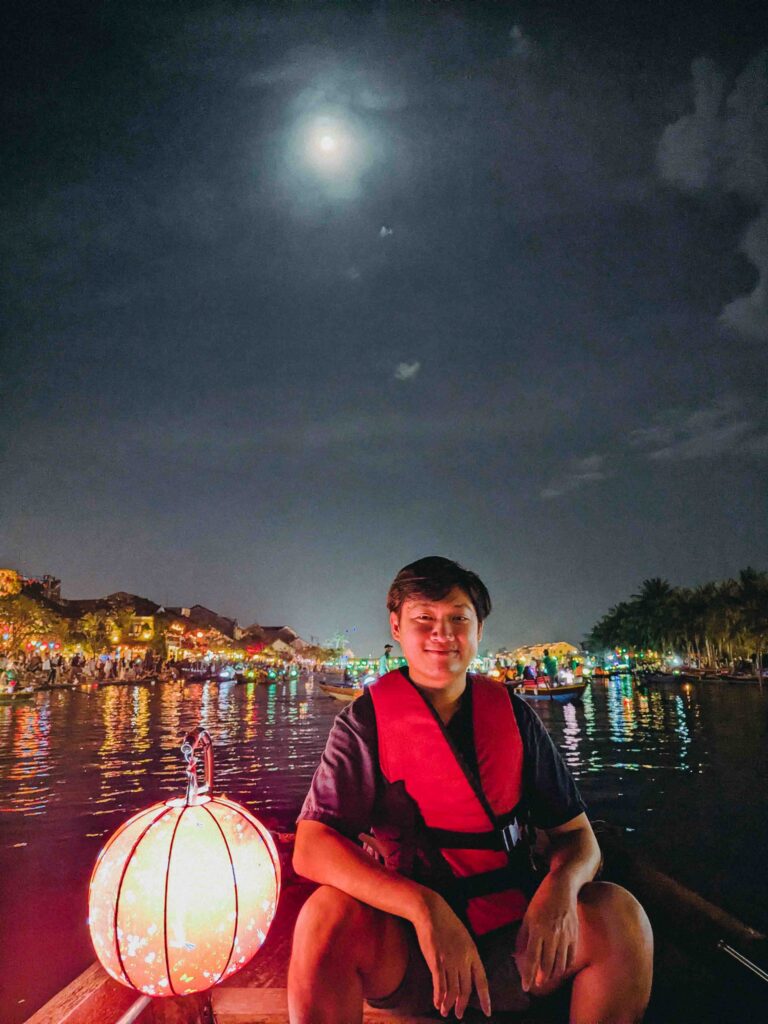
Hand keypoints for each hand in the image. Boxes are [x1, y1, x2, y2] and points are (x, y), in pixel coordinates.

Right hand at [412, 891, 490, 1018]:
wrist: (431, 911)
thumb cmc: (446, 922)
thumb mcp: (463, 937)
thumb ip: (466, 955)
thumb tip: (466, 971)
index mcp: (473, 952)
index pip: (482, 980)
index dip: (485, 998)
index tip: (487, 1012)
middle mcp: (463, 959)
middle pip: (466, 989)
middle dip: (462, 1005)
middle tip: (459, 1015)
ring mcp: (450, 960)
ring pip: (452, 990)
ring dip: (449, 1004)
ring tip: (446, 1012)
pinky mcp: (436, 961)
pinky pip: (439, 985)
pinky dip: (439, 997)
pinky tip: (437, 1003)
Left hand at [516, 874, 578, 992]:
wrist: (562, 887)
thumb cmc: (541, 900)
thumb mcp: (527, 916)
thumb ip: (523, 936)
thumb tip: (518, 955)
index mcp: (537, 928)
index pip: (532, 958)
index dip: (528, 974)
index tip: (525, 986)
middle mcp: (551, 934)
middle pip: (547, 964)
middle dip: (541, 978)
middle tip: (537, 985)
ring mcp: (565, 935)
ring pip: (560, 963)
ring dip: (553, 975)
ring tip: (546, 979)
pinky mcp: (574, 934)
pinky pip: (570, 956)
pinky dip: (565, 966)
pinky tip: (560, 970)